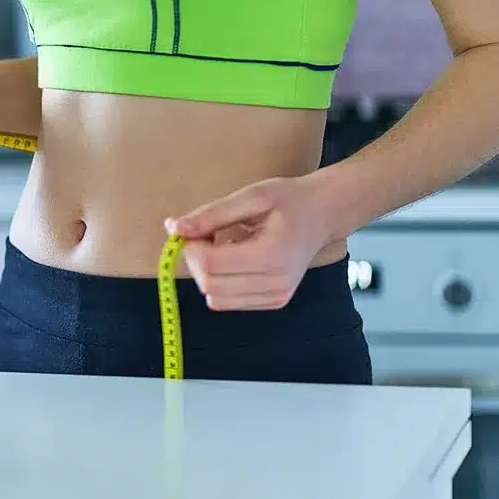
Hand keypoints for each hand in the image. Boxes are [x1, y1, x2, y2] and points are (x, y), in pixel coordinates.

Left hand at [165, 176, 331, 310]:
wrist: (324, 213)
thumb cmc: (290, 200)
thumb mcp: (251, 196)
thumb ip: (211, 214)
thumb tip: (174, 228)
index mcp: (271, 256)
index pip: (210, 265)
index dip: (190, 247)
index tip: (193, 228)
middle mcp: (275, 283)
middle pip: (209, 286)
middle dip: (195, 260)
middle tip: (205, 234)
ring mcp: (276, 297)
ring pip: (216, 298)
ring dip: (206, 273)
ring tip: (222, 246)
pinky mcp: (273, 302)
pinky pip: (229, 301)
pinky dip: (220, 282)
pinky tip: (234, 259)